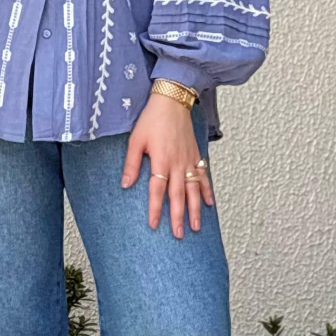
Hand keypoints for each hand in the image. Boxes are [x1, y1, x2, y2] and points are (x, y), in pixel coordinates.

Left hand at [121, 93, 213, 237]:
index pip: (157, 190)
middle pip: (178, 195)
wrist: (172, 101)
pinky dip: (207, 191)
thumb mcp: (136, 139)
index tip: (154, 224)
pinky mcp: (196, 155)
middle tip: (179, 234)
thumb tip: (125, 185)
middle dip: (178, 216)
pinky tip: (210, 204)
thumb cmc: (152, 119)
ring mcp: (189, 160)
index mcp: (161, 159)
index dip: (155, 208)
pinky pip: (203, 176)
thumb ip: (131, 164)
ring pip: (194, 189)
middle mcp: (177, 163)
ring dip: (195, 209)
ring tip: (196, 226)